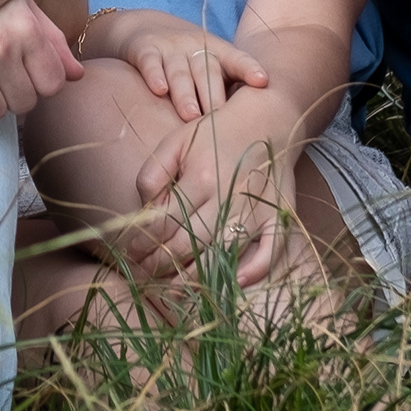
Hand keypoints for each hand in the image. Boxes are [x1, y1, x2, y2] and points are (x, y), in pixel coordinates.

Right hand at [79, 7, 268, 122]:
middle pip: (207, 71)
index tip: (262, 81)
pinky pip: (151, 62)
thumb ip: (226, 88)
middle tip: (219, 120)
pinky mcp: (145, 50)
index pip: (236, 59)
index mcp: (217, 51)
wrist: (143, 27)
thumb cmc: (186, 58)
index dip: (249, 68)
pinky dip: (155, 75)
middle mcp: (195, 46)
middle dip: (213, 95)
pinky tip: (159, 89)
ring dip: (186, 94)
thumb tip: (247, 127)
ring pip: (180, 71)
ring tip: (190, 115)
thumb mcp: (209, 65)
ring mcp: (170, 47)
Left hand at [135, 90, 307, 289]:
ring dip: (197, 278)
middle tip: (144, 276)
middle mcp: (229, 195)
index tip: (131, 256)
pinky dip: (256, 270)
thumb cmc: (217, 131)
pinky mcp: (279, 215)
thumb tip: (145, 210)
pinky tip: (235, 282)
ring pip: (223, 254)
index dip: (143, 244)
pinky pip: (271, 251)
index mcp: (201, 176)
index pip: (164, 223)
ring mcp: (257, 208)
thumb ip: (153, 173)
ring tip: (175, 292)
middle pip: (190, 244)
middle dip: (161, 265)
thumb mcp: (176, 141)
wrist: (269, 118)